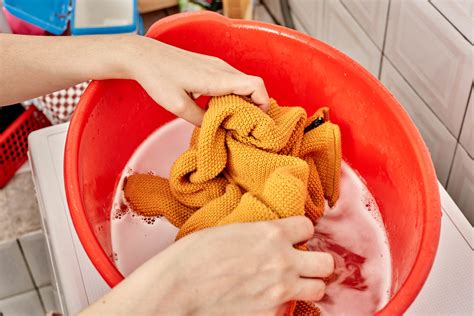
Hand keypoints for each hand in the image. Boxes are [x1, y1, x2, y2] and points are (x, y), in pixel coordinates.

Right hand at [80, 216, 333, 315]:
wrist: (177, 288)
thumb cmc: (194, 255)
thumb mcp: (230, 230)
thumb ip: (260, 233)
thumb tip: (270, 237)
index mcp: (272, 234)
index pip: (308, 227)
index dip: (300, 231)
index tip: (293, 236)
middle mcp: (283, 262)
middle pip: (326, 262)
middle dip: (315, 261)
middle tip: (300, 262)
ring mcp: (280, 291)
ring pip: (318, 288)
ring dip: (306, 284)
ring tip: (288, 282)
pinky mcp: (271, 314)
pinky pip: (292, 309)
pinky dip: (283, 304)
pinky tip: (265, 298)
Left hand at [128, 36, 269, 125]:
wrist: (144, 56)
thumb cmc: (159, 77)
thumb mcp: (178, 106)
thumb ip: (200, 120)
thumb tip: (216, 129)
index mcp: (217, 78)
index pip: (255, 86)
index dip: (263, 104)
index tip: (257, 122)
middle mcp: (222, 69)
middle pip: (253, 85)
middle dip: (255, 106)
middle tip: (245, 126)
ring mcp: (217, 65)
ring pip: (243, 83)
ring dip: (243, 100)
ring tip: (232, 119)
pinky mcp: (210, 66)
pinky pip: (231, 80)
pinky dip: (233, 94)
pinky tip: (219, 107)